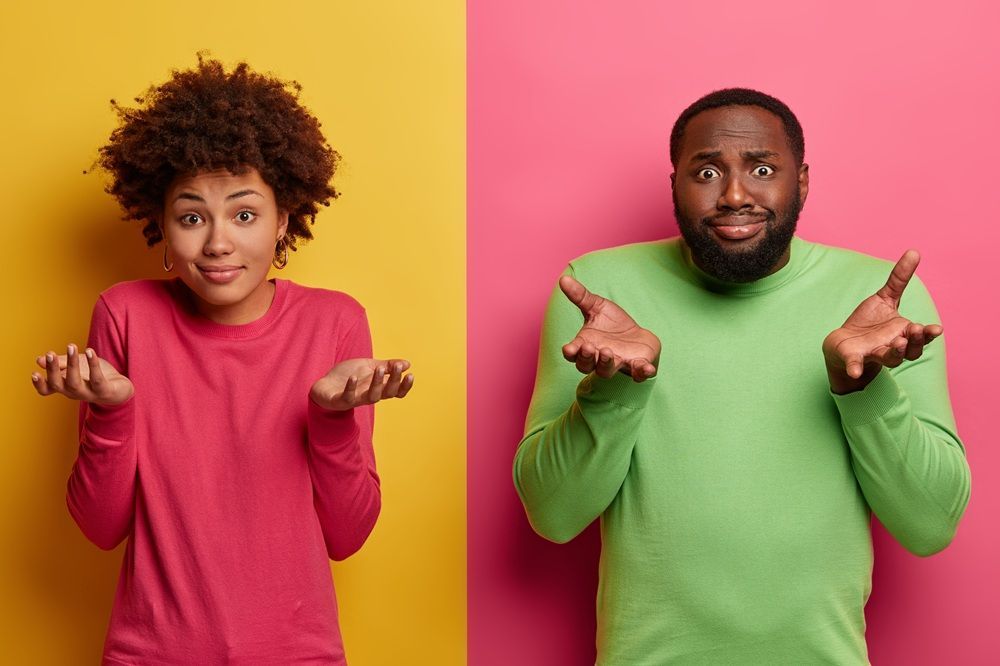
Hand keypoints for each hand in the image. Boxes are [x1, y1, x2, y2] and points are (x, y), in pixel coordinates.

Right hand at [31, 344, 133, 405]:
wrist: (120, 388)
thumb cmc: (93, 375)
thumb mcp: (76, 365)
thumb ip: (60, 363)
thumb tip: (39, 360)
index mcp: (65, 386)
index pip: (47, 389)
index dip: (39, 384)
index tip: (34, 373)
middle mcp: (74, 392)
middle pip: (58, 384)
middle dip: (53, 369)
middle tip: (50, 354)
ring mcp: (89, 393)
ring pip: (75, 382)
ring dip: (71, 364)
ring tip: (71, 346)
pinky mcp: (104, 391)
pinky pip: (97, 379)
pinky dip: (93, 364)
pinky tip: (90, 351)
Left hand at [310, 358, 413, 410]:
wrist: (324, 385)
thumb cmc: (348, 376)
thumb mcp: (369, 366)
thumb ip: (387, 366)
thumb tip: (407, 363)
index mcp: (378, 387)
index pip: (397, 391)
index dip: (405, 386)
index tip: (410, 374)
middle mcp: (370, 395)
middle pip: (388, 393)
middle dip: (394, 381)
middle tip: (397, 368)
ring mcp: (356, 399)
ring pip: (372, 397)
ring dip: (377, 384)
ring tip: (379, 369)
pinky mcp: (340, 401)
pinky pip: (348, 398)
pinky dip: (351, 388)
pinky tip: (353, 378)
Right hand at [559, 275, 660, 381]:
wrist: (637, 336)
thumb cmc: (613, 324)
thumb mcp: (597, 306)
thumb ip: (580, 296)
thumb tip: (563, 279)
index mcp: (586, 345)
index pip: (573, 353)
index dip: (570, 352)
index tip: (568, 348)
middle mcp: (599, 358)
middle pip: (586, 366)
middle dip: (586, 358)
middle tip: (589, 347)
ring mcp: (618, 363)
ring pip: (606, 371)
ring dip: (606, 363)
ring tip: (607, 351)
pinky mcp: (636, 366)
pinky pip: (638, 374)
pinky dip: (642, 373)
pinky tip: (647, 368)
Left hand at [823, 250, 941, 393]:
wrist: (844, 342)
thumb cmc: (870, 321)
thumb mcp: (884, 297)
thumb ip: (899, 279)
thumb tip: (914, 252)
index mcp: (903, 332)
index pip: (921, 336)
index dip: (929, 334)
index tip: (937, 328)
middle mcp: (893, 346)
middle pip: (911, 349)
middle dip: (915, 341)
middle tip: (915, 331)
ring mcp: (875, 354)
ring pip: (890, 358)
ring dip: (896, 352)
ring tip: (898, 342)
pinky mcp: (855, 359)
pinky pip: (856, 366)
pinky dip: (856, 368)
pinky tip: (855, 371)